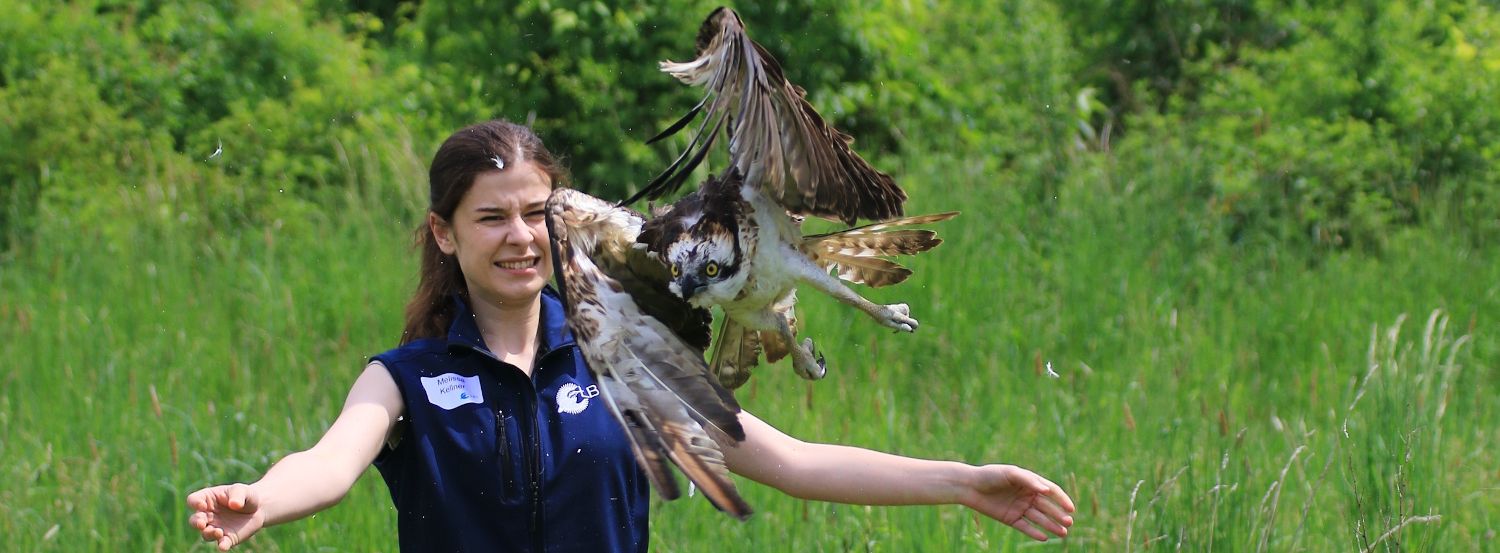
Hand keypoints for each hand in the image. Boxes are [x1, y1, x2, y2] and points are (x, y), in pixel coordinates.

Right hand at [187, 483, 265, 550]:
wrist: (258, 509)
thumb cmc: (246, 495)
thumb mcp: (242, 490)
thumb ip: (237, 495)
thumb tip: (234, 505)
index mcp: (207, 499)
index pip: (193, 500)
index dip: (195, 503)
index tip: (202, 505)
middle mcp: (207, 515)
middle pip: (195, 520)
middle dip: (196, 522)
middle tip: (202, 523)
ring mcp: (215, 527)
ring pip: (205, 534)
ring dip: (209, 534)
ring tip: (219, 532)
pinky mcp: (226, 538)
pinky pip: (221, 543)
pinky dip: (222, 545)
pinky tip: (223, 546)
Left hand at [959, 464, 1075, 540]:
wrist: (970, 486)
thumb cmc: (991, 475)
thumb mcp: (1010, 474)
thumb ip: (1029, 481)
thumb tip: (1047, 490)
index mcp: (1030, 482)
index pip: (1051, 491)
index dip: (1062, 499)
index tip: (1071, 508)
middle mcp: (1027, 495)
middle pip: (1047, 507)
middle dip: (1059, 515)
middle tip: (1069, 523)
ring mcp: (1019, 508)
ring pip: (1039, 518)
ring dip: (1051, 525)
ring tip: (1063, 533)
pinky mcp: (1010, 518)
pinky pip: (1025, 527)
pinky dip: (1034, 532)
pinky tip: (1044, 537)